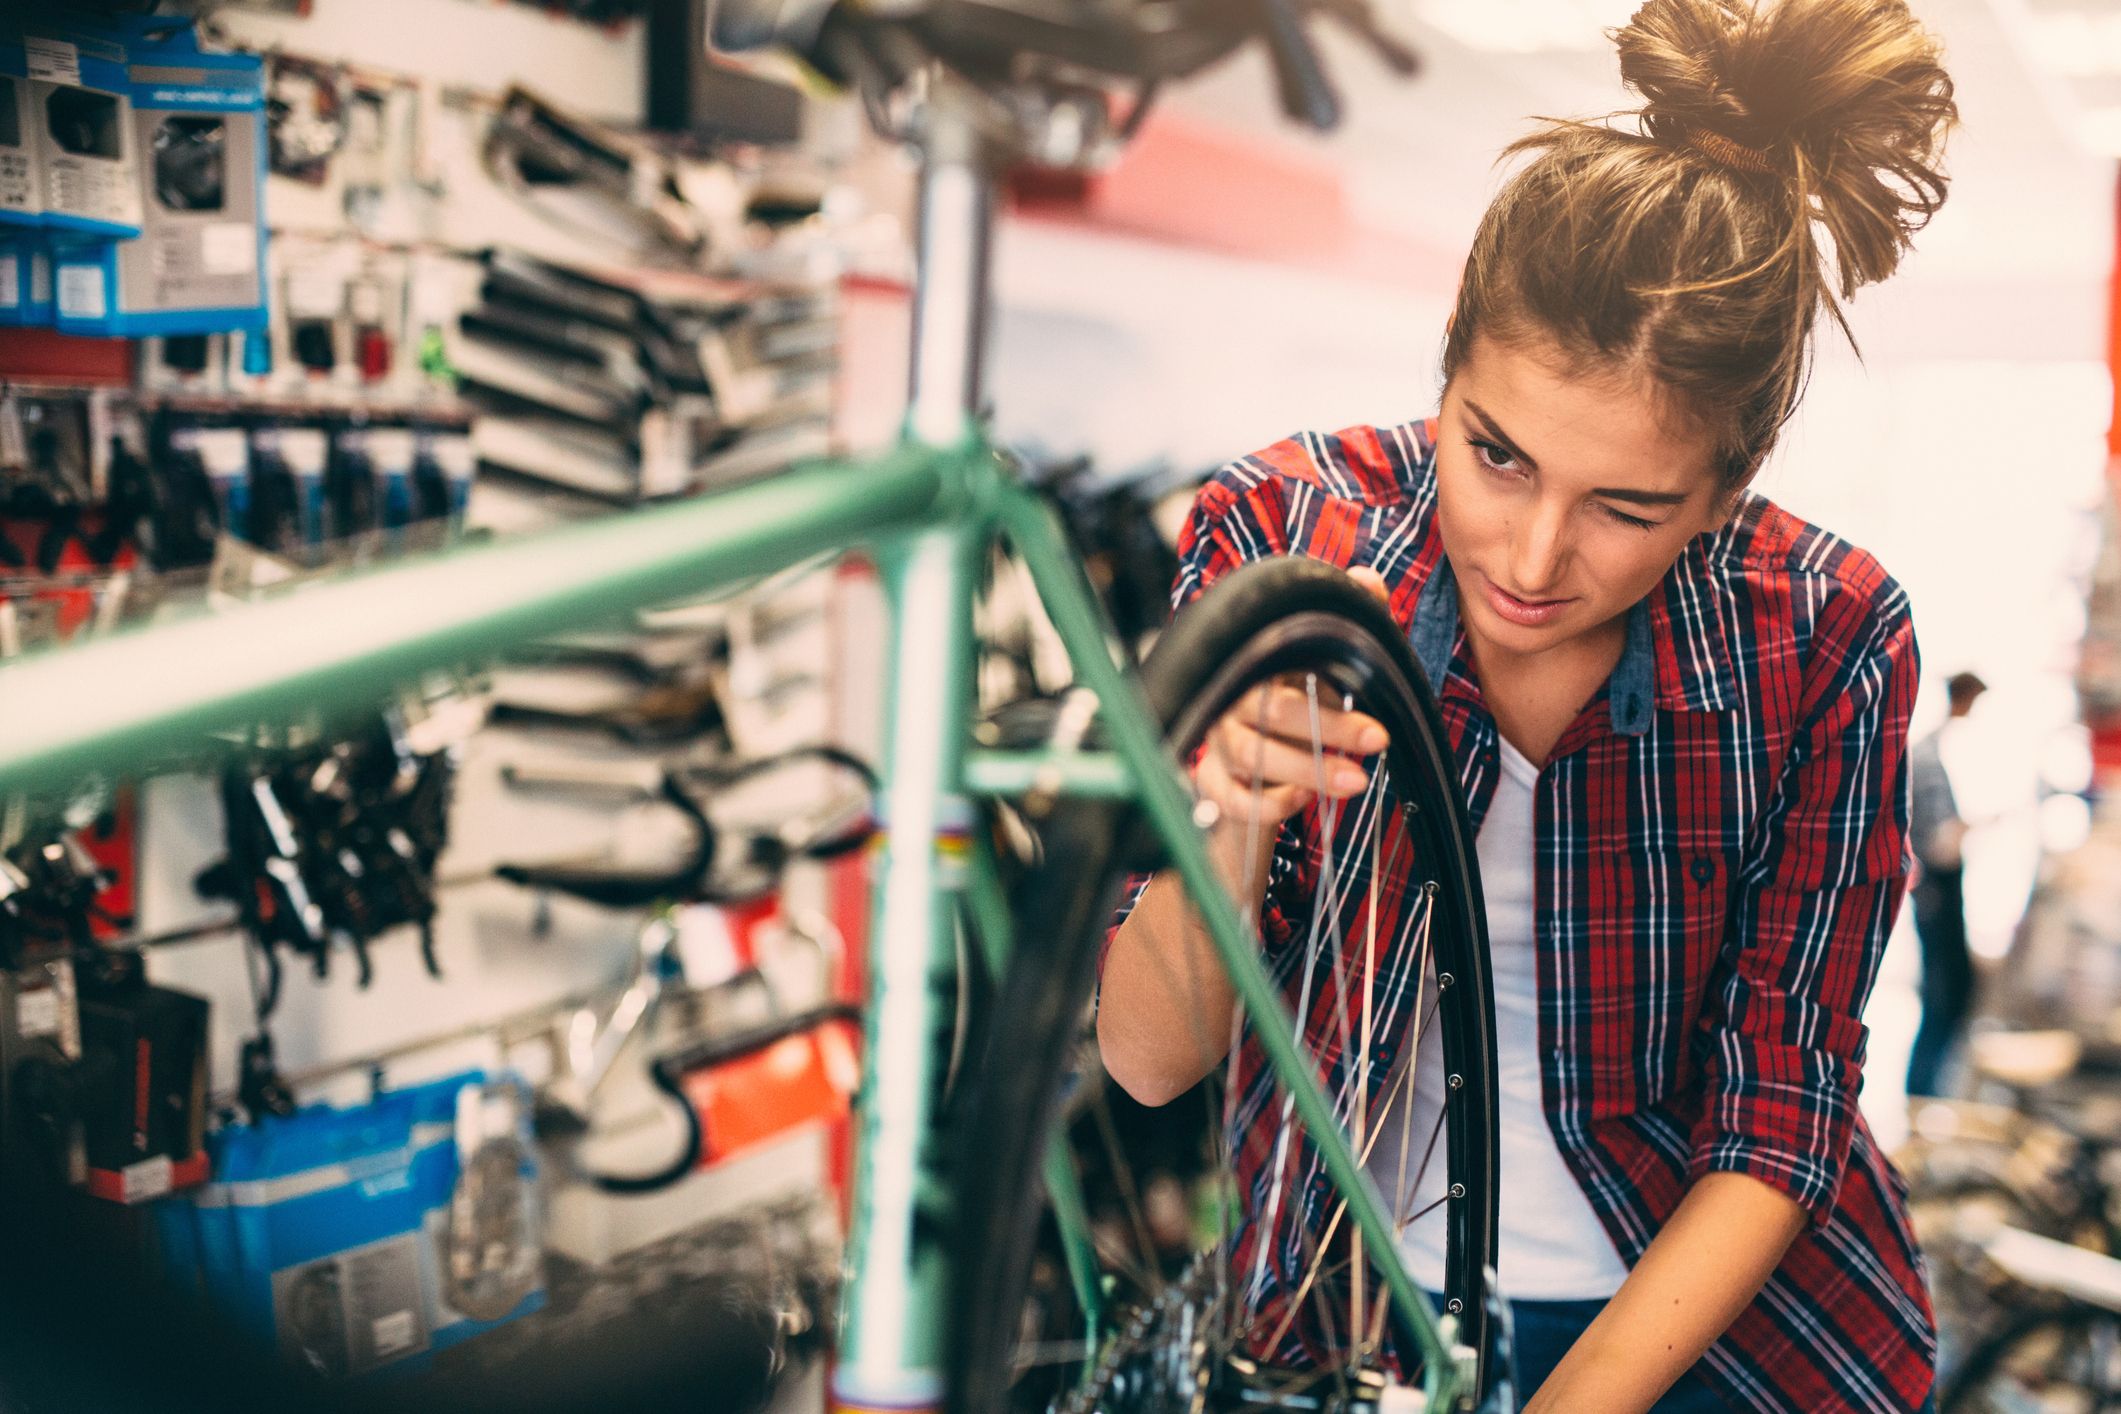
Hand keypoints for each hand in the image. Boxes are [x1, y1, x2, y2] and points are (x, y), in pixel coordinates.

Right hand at [1192, 567, 1393, 831]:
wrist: (1263, 753)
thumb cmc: (1300, 695)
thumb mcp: (1330, 654)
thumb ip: (1352, 612)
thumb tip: (1368, 579)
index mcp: (1260, 660)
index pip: (1284, 660)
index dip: (1329, 679)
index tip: (1378, 719)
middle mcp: (1233, 697)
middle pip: (1269, 711)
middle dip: (1328, 731)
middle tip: (1378, 741)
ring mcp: (1218, 741)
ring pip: (1249, 754)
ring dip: (1305, 770)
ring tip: (1355, 782)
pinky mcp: (1213, 781)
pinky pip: (1229, 796)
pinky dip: (1266, 802)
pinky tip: (1301, 799)